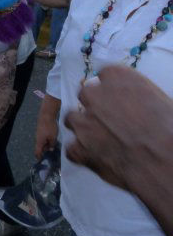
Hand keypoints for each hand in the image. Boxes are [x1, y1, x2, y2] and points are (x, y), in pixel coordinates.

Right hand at [35, 104, 58, 158]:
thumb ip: (52, 145)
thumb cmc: (49, 126)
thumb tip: (51, 149)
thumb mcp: (53, 138)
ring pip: (42, 142)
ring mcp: (39, 133)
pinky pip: (43, 137)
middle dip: (45, 151)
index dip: (39, 158)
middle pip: (40, 148)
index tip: (42, 162)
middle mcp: (37, 138)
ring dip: (47, 145)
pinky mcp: (41, 129)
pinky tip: (53, 138)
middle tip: (51, 154)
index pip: (37, 152)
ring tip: (53, 145)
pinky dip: (47, 140)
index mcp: (39, 142)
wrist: (46, 114)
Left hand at [65, 66, 172, 190]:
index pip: (105, 74)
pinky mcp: (79, 148)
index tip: (118, 98)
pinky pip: (72, 149)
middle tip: (108, 120)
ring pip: (72, 118)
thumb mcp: (158, 98)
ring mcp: (83, 122)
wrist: (164, 161)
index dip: (111, 89)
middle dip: (94, 106)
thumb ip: (137, 95)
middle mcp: (95, 94)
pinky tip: (94, 158)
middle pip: (85, 94)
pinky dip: (80, 154)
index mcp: (117, 77)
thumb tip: (134, 102)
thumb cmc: (169, 128)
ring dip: (82, 127)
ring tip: (98, 139)